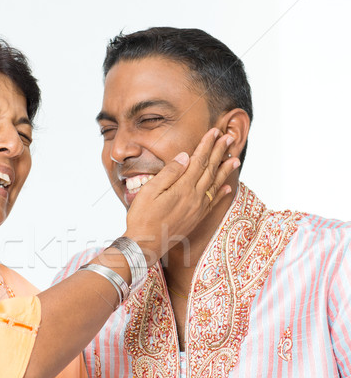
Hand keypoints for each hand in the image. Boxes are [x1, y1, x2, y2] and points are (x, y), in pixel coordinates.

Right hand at [125, 128, 238, 264]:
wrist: (145, 245)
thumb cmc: (142, 217)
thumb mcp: (150, 191)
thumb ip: (169, 173)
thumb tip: (185, 156)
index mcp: (183, 188)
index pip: (198, 161)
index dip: (207, 145)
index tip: (214, 132)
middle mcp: (195, 198)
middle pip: (210, 170)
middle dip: (219, 152)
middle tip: (229, 137)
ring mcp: (197, 209)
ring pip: (216, 185)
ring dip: (225, 170)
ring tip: (234, 158)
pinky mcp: (196, 219)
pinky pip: (214, 203)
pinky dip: (222, 193)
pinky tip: (228, 187)